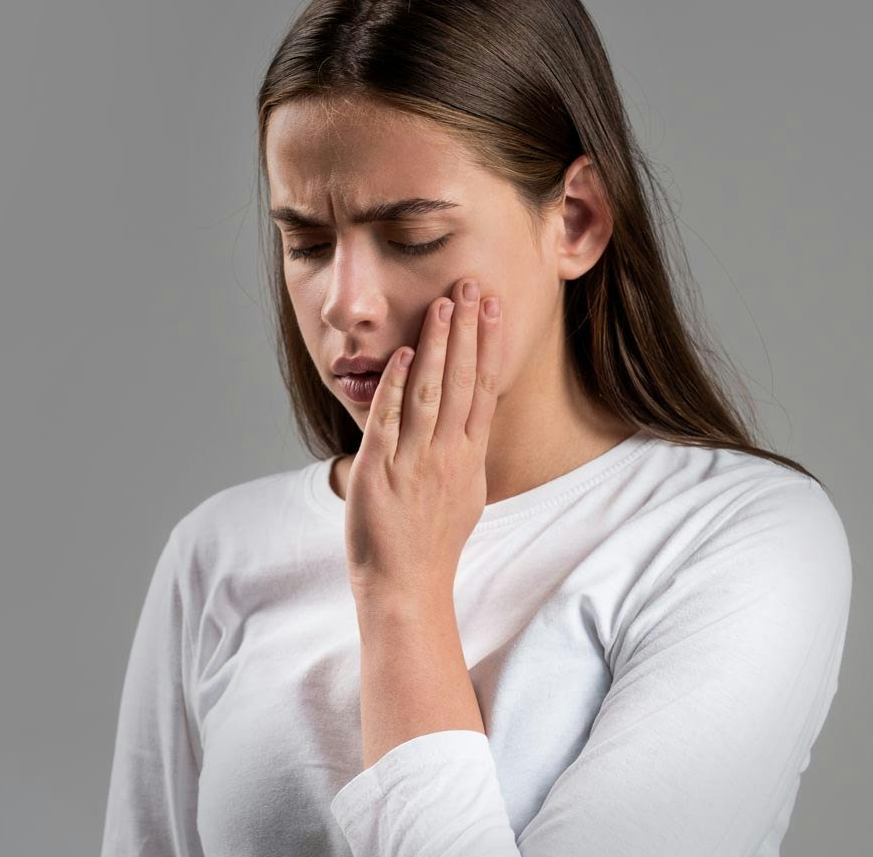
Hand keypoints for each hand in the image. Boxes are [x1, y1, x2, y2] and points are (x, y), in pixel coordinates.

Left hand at [344, 277, 502, 605]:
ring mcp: (413, 461)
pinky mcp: (378, 471)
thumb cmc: (434, 542)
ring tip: (443, 305)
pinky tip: (401, 355)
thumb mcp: (467, 494)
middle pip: (460, 380)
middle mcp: (447, 454)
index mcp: (469, 457)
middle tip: (472, 285)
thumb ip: (468, 451)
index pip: (483, 388)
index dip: (489, 345)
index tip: (494, 308)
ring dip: (436, 346)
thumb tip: (473, 420)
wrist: (406, 586)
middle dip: (467, 329)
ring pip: (428, 392)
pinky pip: (388, 421)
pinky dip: (395, 387)